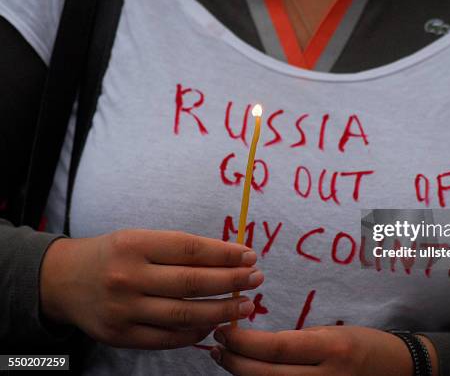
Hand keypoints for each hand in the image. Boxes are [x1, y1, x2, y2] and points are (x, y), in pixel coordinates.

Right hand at [40, 229, 263, 348]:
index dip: (225, 254)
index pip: (190, 250)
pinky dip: (197, 333)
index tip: (250, 256)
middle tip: (257, 279)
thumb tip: (230, 259)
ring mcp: (124, 310)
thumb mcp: (139, 239)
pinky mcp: (121, 336)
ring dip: (222, 311)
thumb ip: (178, 250)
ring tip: (246, 304)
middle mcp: (128, 277)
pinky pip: (169, 338)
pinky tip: (215, 324)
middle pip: (192, 283)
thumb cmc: (113, 255)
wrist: (64, 281)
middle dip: (231, 282)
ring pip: (185, 315)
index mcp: (134, 245)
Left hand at [209, 325, 437, 375]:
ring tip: (226, 359)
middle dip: (233, 362)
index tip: (223, 330)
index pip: (275, 349)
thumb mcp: (331, 333)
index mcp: (330, 349)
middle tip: (216, 346)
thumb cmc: (363, 345)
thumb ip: (295, 342)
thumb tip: (253, 345)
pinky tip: (250, 375)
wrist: (397, 372)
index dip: (243, 342)